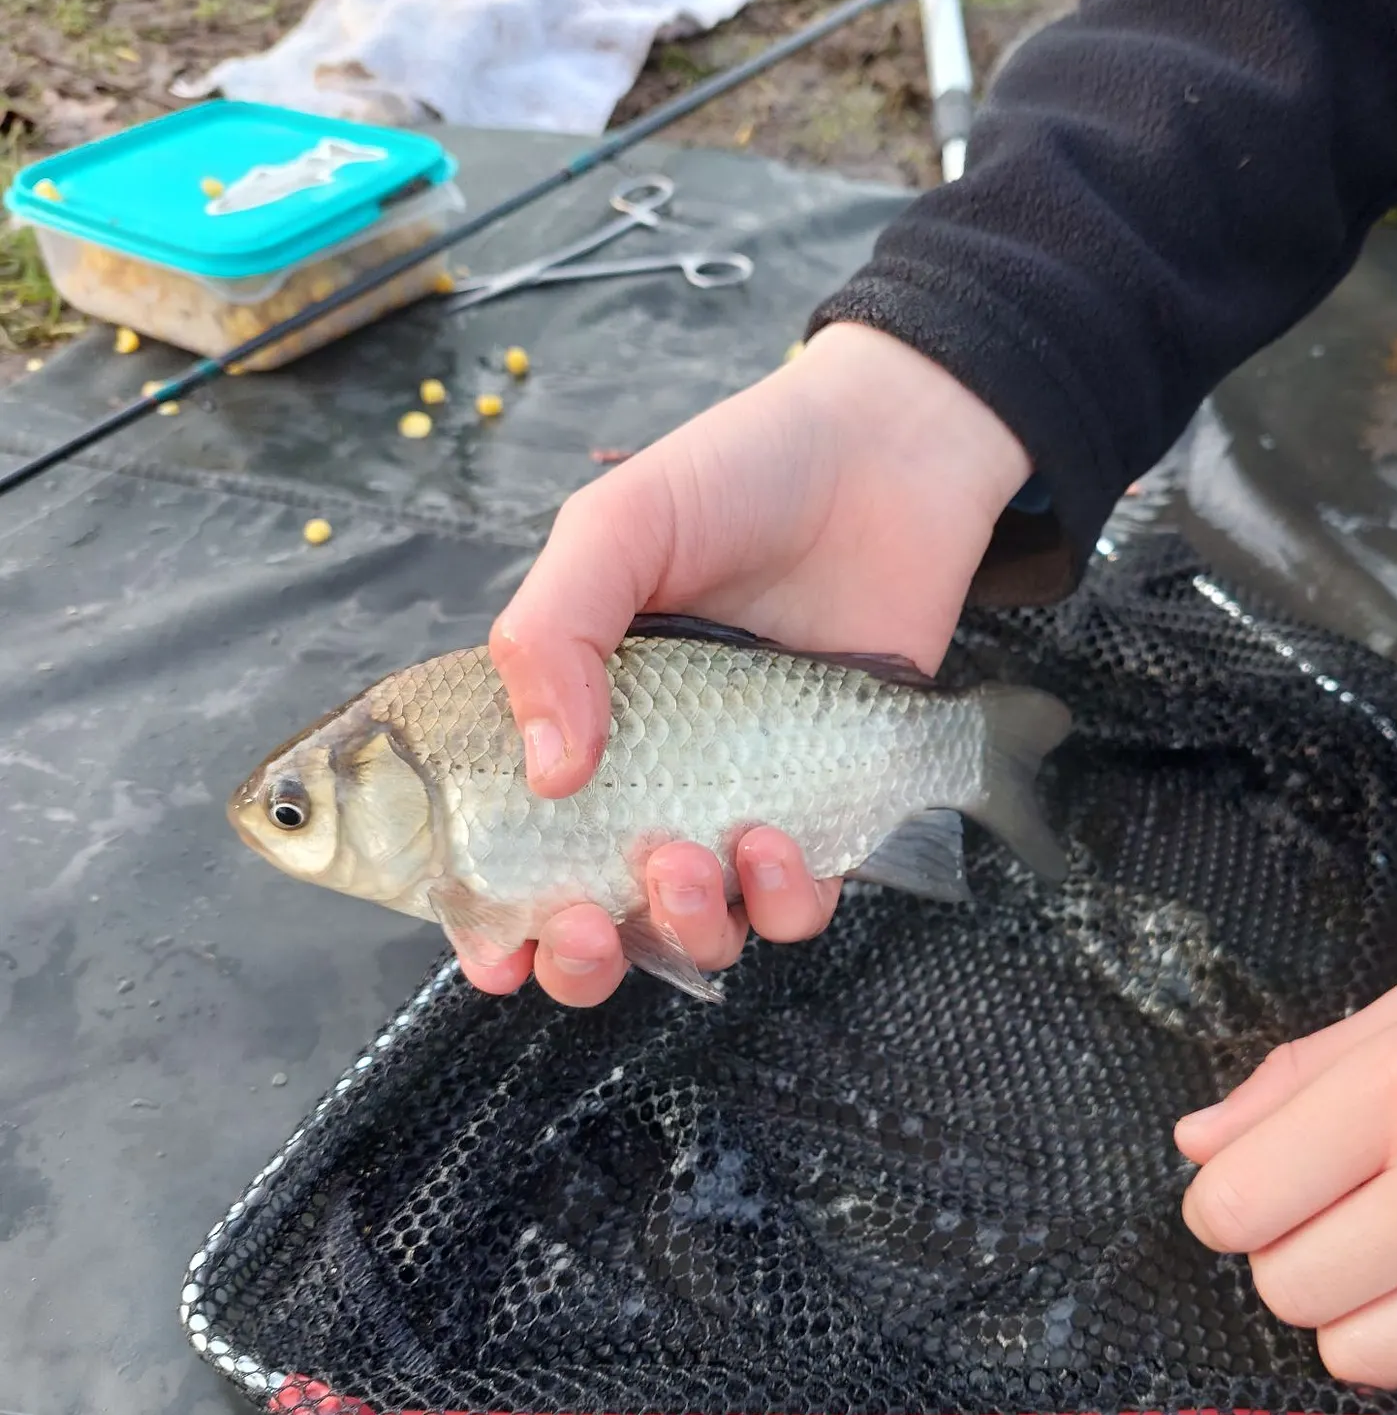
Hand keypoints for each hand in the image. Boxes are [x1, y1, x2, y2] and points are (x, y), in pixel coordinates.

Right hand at [468, 321, 1031, 1005]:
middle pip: (601, 920)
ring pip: (702, 928)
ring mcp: (742, 794)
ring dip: (686, 928)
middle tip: (583, 924)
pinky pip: (801, 899)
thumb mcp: (616, 529)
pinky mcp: (832, 800)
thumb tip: (548, 772)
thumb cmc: (737, 475)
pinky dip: (784, 901)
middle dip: (581, 958)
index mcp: (575, 715)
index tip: (494, 952)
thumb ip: (555, 632)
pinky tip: (779, 840)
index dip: (493, 920)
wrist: (885, 455)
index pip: (513, 845)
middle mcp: (653, 774)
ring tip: (690, 861)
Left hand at [1174, 920, 1396, 1401]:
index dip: (1219, 1206)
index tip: (1242, 1191)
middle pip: (1293, 1291)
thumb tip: (1197, 1149)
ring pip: (1366, 1359)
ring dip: (1356, 1312)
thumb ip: (1287, 1086)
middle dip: (1284, 1257)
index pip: (1240, 1204)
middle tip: (1326, 1213)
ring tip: (1391, 1251)